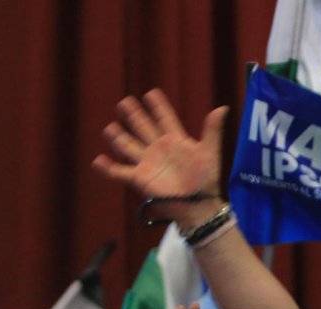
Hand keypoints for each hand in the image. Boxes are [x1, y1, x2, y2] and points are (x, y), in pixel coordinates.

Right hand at [92, 89, 228, 225]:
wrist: (198, 203)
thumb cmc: (206, 179)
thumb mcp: (210, 152)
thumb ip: (212, 130)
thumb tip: (223, 108)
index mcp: (175, 141)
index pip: (165, 119)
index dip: (158, 107)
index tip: (151, 93)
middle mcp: (159, 149)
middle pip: (143, 128)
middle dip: (134, 115)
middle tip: (124, 102)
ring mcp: (147, 163)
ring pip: (128, 146)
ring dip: (118, 137)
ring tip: (109, 128)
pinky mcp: (139, 178)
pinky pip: (120, 172)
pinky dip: (108, 168)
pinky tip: (98, 161)